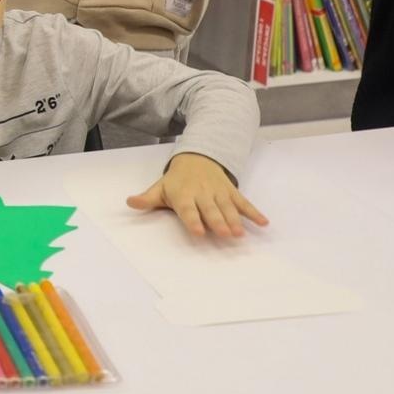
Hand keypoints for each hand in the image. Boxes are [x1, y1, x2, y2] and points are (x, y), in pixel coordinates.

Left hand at [125, 152, 268, 237]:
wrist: (197, 158)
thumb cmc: (176, 180)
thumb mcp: (160, 187)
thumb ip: (147, 199)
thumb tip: (129, 202)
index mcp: (183, 195)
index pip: (188, 209)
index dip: (193, 221)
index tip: (199, 232)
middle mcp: (202, 194)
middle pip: (211, 210)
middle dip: (218, 222)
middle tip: (225, 234)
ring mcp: (219, 192)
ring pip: (228, 207)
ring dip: (235, 219)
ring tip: (240, 233)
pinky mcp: (231, 192)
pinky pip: (244, 202)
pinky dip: (254, 212)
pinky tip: (264, 223)